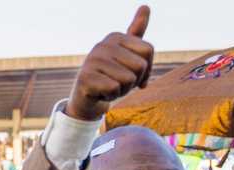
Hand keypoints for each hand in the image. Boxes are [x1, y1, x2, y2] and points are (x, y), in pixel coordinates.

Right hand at [65, 5, 152, 120]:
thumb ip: (136, 32)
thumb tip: (145, 5)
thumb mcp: (126, 54)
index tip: (132, 73)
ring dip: (122, 90)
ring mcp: (92, 60)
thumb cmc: (111, 75)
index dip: (146, 69)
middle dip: (133, 81)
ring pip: (128, 79)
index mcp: (115, 36)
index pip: (148, 50)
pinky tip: (100, 93)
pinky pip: (114, 89)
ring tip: (109, 87)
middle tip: (119, 82)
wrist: (86, 97)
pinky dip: (110, 96)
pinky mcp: (85, 77)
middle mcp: (103, 45)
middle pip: (140, 66)